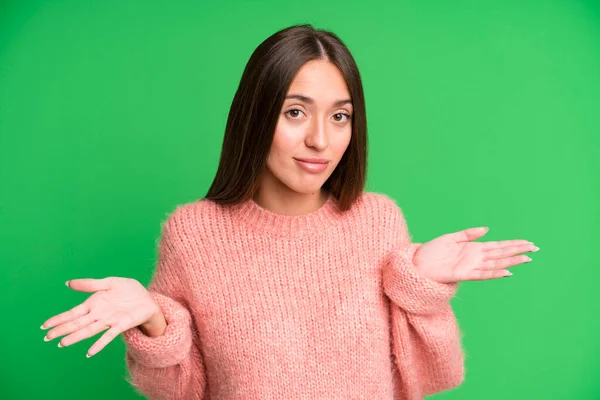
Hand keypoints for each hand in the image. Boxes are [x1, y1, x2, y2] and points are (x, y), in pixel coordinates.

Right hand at [40, 277, 161, 357]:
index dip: (59, 319)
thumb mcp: (109, 283)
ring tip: (63, 343)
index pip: (72, 313)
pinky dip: (99, 344)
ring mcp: (109, 321)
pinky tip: (89, 352)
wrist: (147, 299)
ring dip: (76, 337)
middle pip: (77, 323)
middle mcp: (98, 315)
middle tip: (47, 337)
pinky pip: (108, 336)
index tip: (44, 325)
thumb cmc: (128, 291)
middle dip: (62, 329)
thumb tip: (67, 283)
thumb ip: (90, 284)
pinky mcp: (121, 325)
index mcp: (93, 304)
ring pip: (89, 330)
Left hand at [413, 227, 538, 283]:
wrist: (418, 264)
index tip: (527, 242)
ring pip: (496, 263)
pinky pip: (482, 274)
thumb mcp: (451, 238)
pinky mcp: (463, 274)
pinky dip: (494, 273)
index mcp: (473, 248)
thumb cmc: (432, 252)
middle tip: (535, 248)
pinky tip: (507, 272)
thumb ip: (468, 234)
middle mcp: (475, 258)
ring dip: (511, 261)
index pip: (498, 245)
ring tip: (527, 259)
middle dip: (518, 251)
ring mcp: (470, 266)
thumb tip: (487, 229)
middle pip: (501, 253)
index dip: (513, 244)